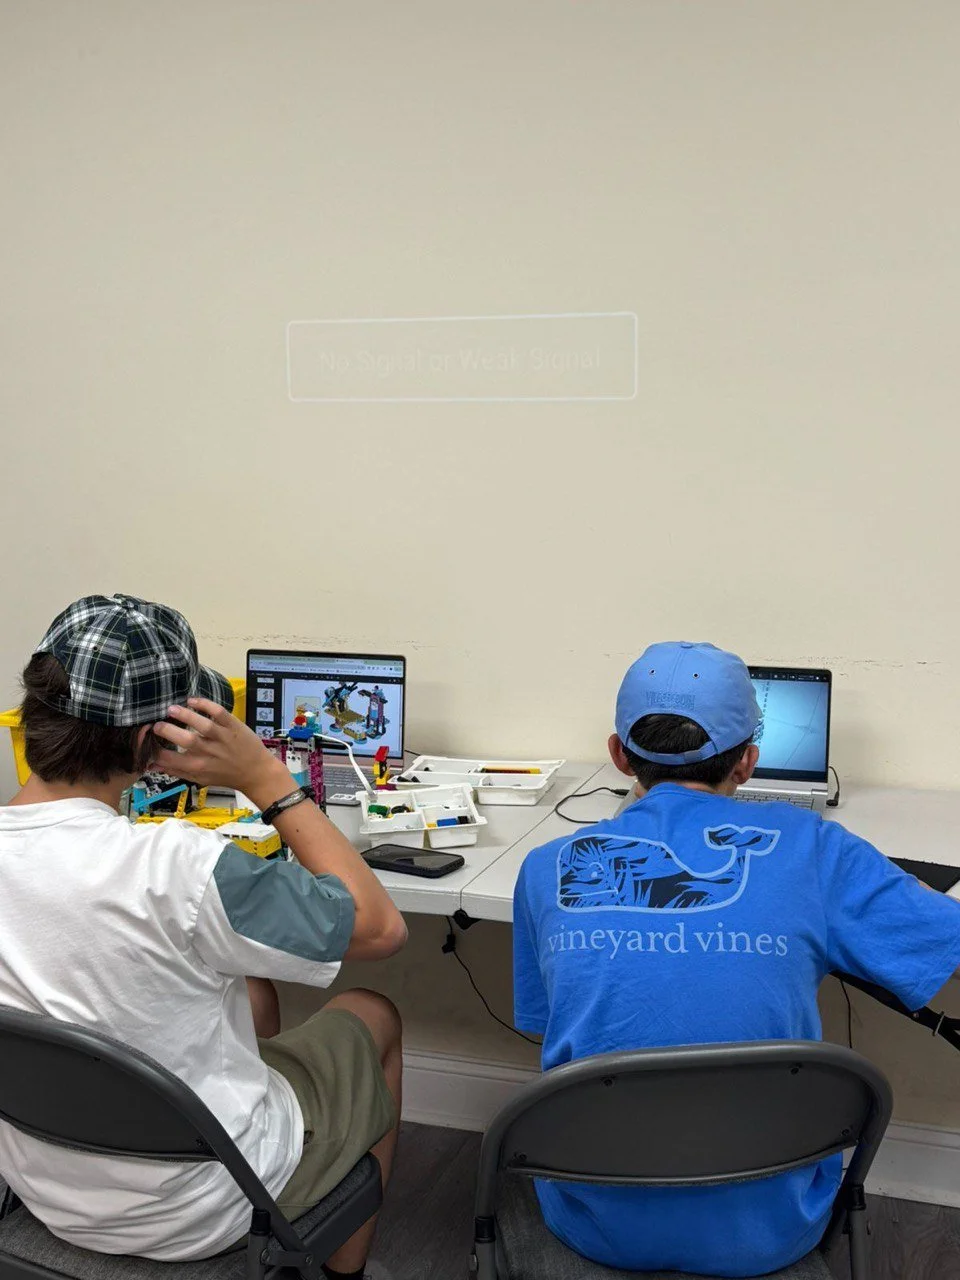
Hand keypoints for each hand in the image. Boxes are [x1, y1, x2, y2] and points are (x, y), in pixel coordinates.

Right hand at [149, 698, 289, 802]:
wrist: (256, 772)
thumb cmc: (226, 775)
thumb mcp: (199, 778)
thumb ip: (176, 771)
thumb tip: (152, 764)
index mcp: (197, 767)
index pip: (169, 759)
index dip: (153, 750)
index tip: (146, 740)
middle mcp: (209, 753)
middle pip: (184, 740)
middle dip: (167, 731)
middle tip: (156, 724)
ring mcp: (222, 738)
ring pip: (202, 724)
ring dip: (185, 715)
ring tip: (171, 709)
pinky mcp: (233, 726)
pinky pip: (219, 713)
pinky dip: (206, 705)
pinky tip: (192, 701)